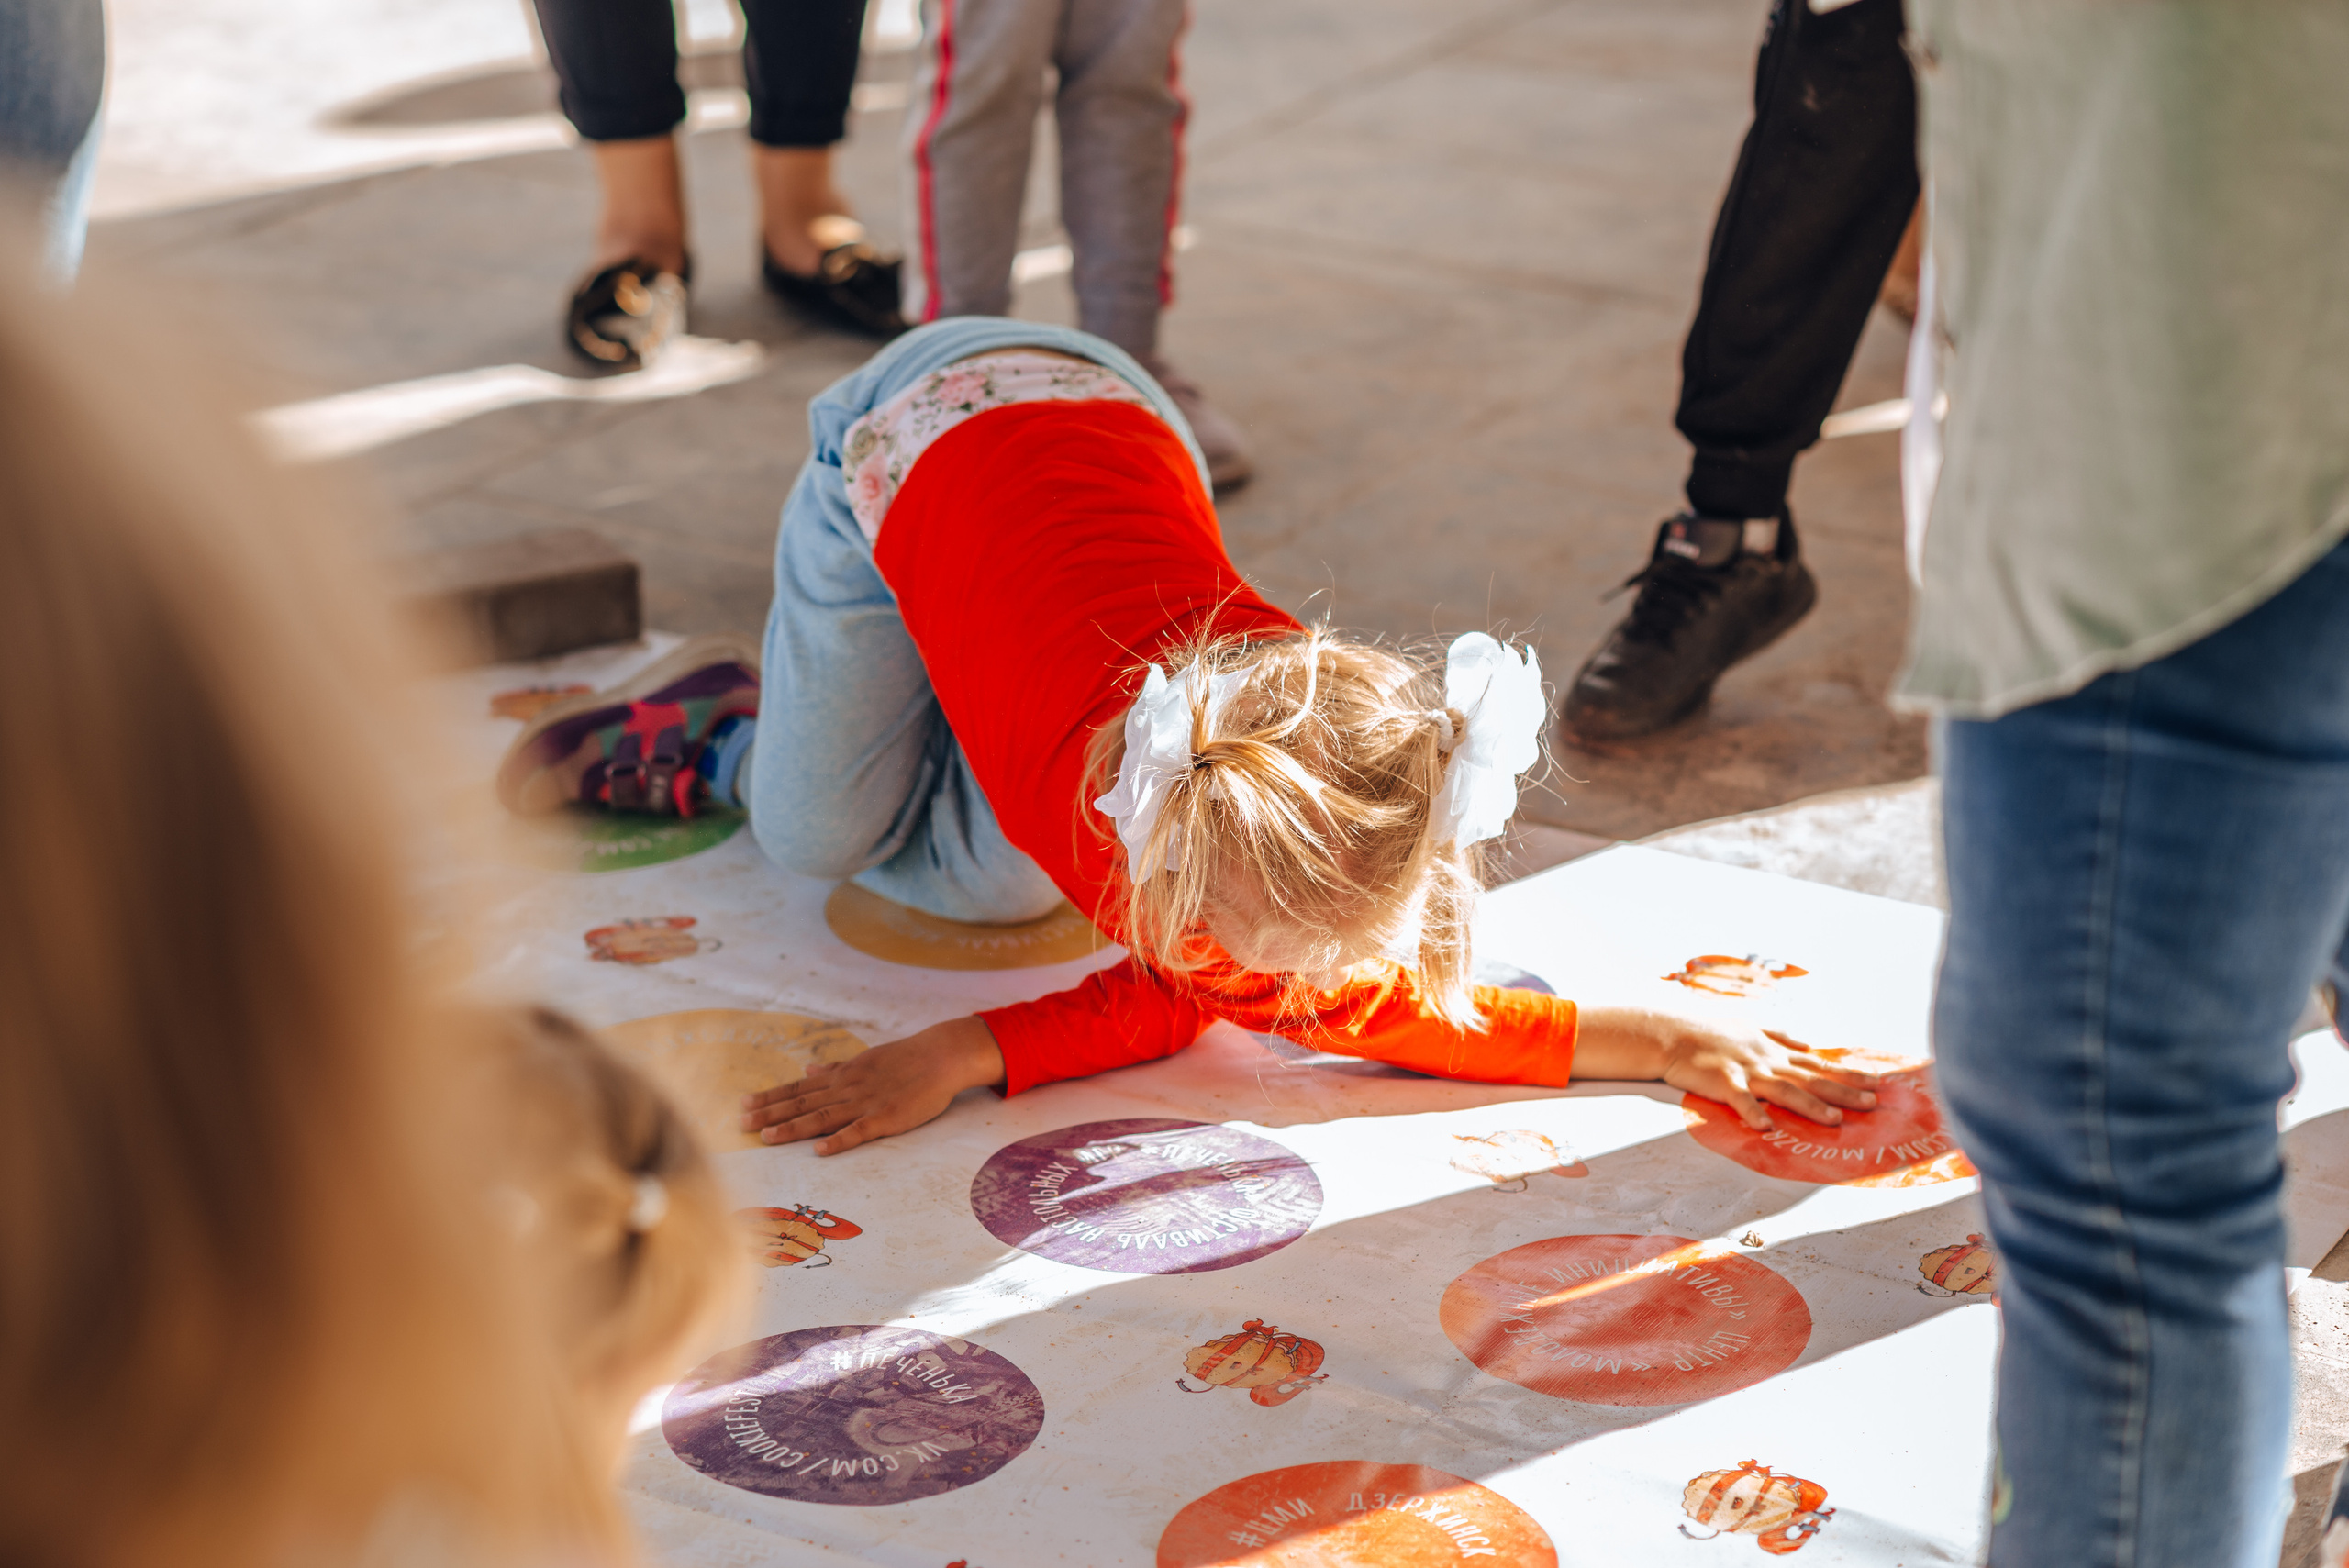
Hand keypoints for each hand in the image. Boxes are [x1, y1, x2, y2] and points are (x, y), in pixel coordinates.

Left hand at [740, 1015, 1003, 1155]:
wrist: (940, 1056)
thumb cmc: (905, 1059)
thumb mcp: (865, 1059)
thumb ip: (835, 1068)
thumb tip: (808, 1071)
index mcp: (842, 1076)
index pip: (798, 1088)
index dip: (770, 1097)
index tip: (743, 1104)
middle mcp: (847, 1088)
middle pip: (802, 1103)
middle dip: (770, 1114)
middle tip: (740, 1124)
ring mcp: (865, 1103)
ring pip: (823, 1117)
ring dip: (793, 1127)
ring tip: (767, 1137)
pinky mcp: (886, 1118)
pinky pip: (859, 1131)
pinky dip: (839, 1140)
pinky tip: (819, 1150)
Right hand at [1573, 1004, 1881, 1130]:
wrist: (1672, 1031)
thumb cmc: (1709, 1031)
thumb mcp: (1750, 1027)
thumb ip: (1781, 1036)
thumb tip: (1808, 1043)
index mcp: (1773, 1052)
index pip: (1817, 1065)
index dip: (1847, 1074)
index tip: (1877, 1082)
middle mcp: (1766, 1061)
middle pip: (1810, 1079)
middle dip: (1843, 1092)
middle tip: (1872, 1102)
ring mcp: (1746, 1071)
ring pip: (1784, 1090)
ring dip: (1810, 1106)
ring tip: (1834, 1119)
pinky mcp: (1722, 1082)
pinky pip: (1740, 1101)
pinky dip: (1753, 1113)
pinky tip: (1767, 1127)